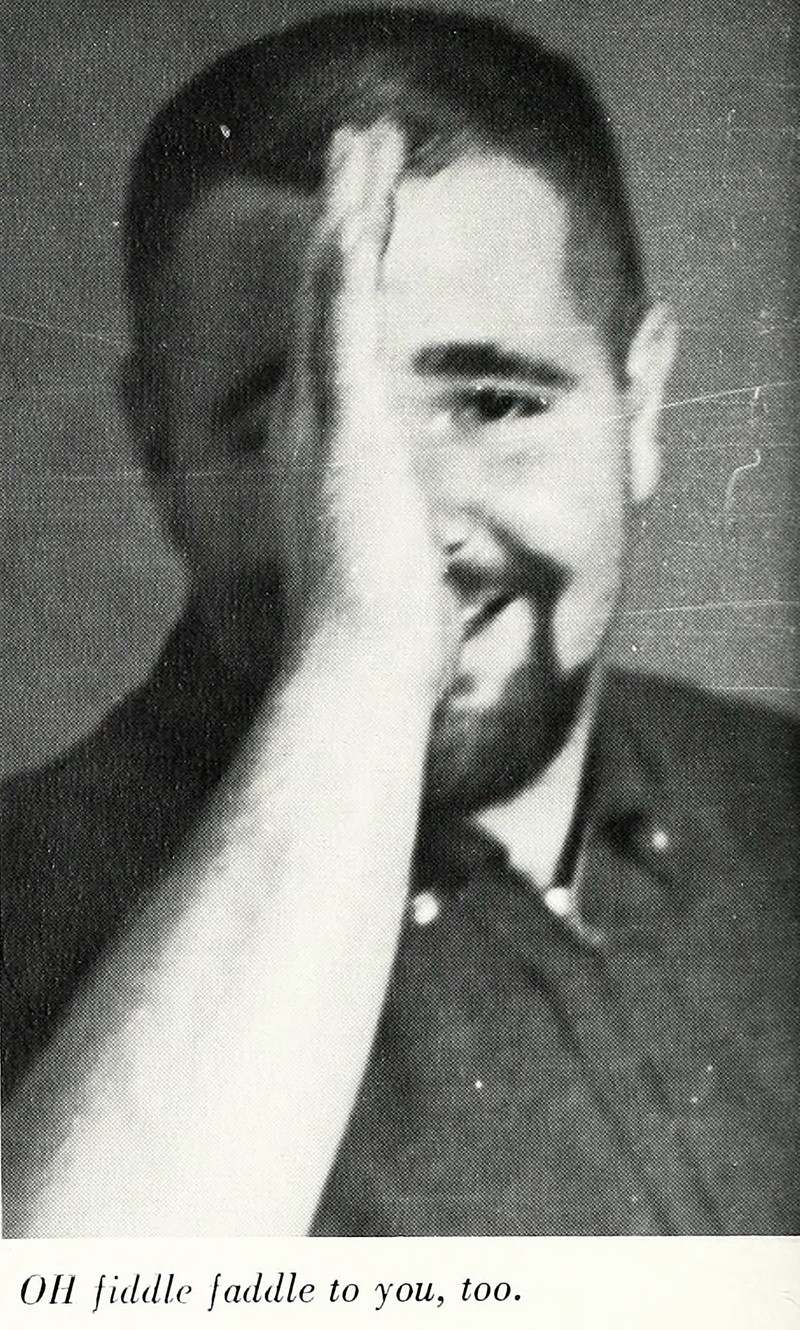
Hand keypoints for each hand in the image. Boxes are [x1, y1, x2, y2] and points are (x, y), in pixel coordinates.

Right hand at [278, 122, 446, 685]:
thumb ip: (414, 556)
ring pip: (332, 286)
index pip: (336, 355)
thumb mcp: (404, 578)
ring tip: (365, 139)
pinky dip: (349, 240)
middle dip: (341, 230)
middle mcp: (311, 426)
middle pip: (327, 305)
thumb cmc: (385, 640)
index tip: (354, 247)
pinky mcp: (344, 411)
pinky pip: (342, 304)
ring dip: (349, 208)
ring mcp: (322, 415)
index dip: (341, 294)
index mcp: (330, 459)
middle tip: (356, 164)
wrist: (362, 664)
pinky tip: (360, 182)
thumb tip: (436, 572)